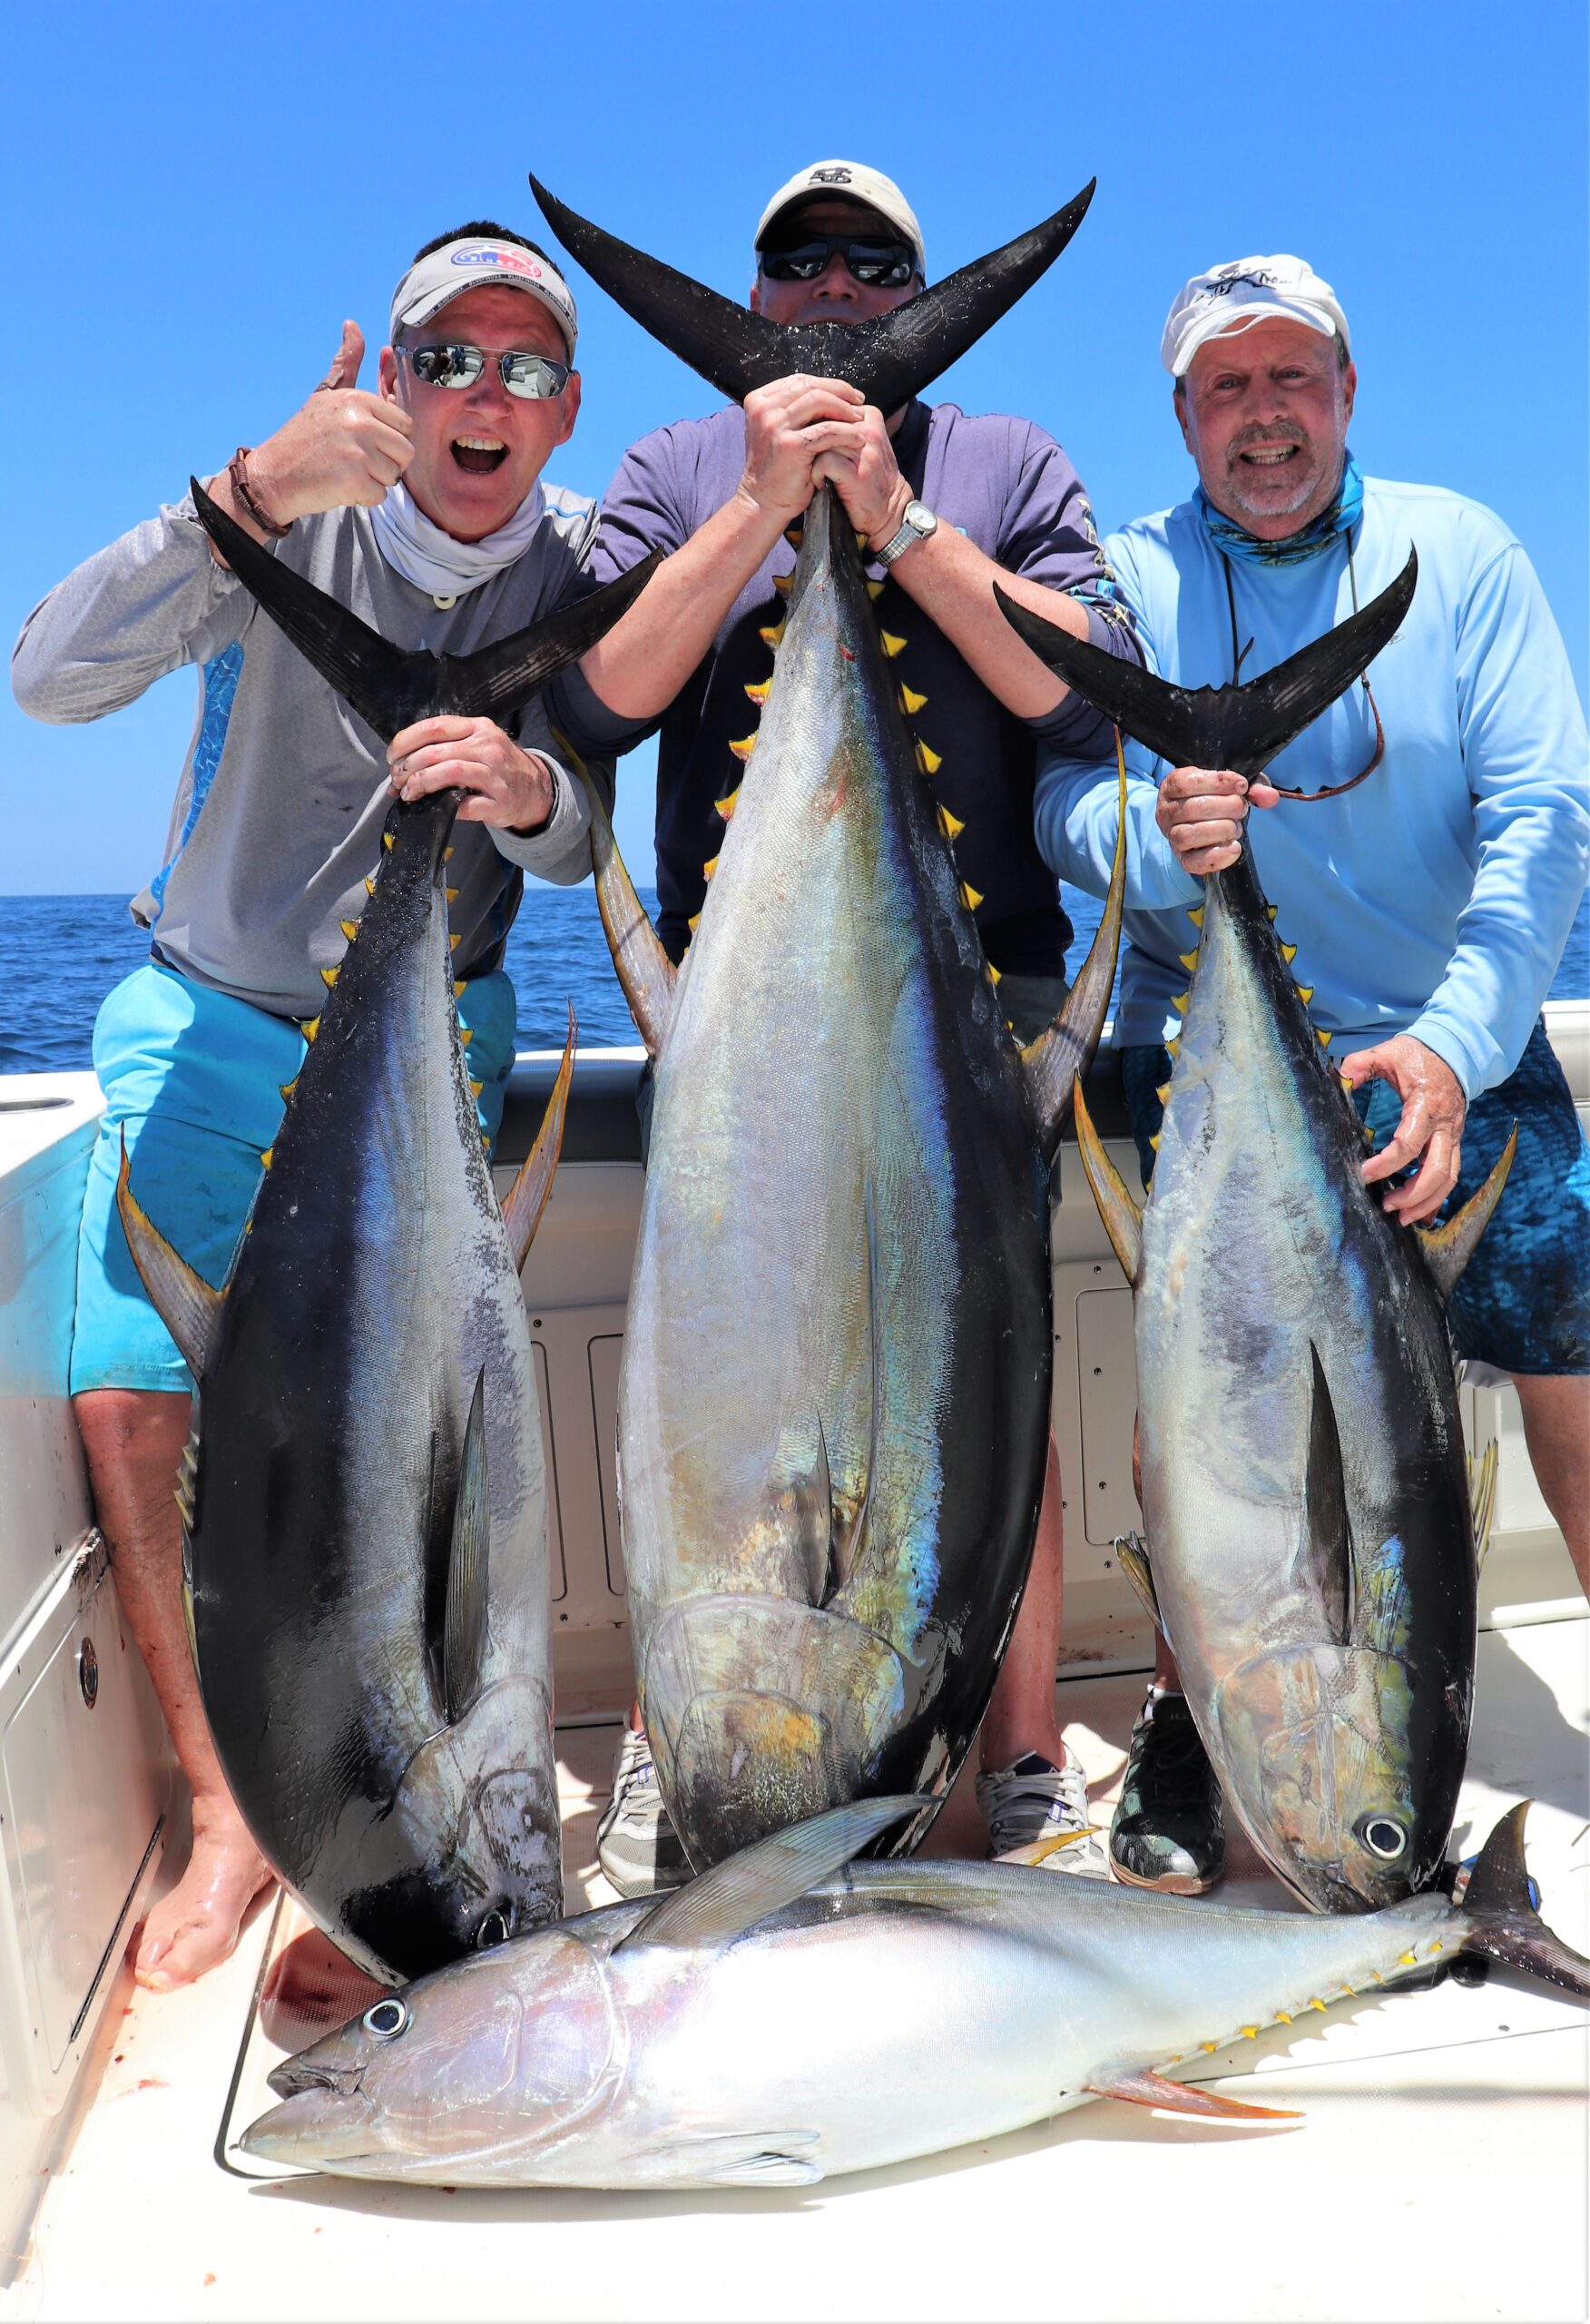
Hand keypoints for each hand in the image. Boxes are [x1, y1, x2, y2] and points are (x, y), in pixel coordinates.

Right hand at [245, 322, 413, 525]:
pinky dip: (362, 498)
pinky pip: (379, 496)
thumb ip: (346, 363)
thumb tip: (352, 324)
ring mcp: (357, 451)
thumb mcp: (326, 395)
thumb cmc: (304, 436)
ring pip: (394, 476)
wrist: (272, 475)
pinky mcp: (353, 480)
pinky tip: (339, 487)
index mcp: (358, 399)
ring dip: (373, 481)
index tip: (359, 441)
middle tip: (353, 461)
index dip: (387, 440)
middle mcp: (359, 421)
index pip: (404, 425)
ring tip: (344, 472)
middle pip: (405, 452)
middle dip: (385, 463)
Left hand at [389, 718, 553, 833]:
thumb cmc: (497, 766)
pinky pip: (464, 804)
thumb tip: (403, 759)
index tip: (392, 756)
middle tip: (398, 780)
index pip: (434, 727)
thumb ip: (447, 744)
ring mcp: (496, 775)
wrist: (534, 789)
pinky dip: (444, 806)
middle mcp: (488, 747)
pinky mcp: (499, 803)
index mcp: (479, 728)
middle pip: (435, 752)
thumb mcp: (478, 743)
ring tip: (409, 793)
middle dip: (408, 768)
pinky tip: (435, 807)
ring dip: (421, 784)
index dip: (406, 741)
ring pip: (448, 772)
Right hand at [734, 374, 869, 525]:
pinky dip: (846, 432)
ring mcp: (774, 425)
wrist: (763, 502)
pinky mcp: (789, 445)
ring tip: (860, 419)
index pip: (800, 381)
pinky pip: (826, 430)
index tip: (849, 394)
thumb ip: (792, 410)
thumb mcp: (778, 430)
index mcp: (758, 400)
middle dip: (841, 392)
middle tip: (860, 402)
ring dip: (845, 409)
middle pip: (811, 387)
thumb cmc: (777, 468)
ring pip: (819, 402)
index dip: (829, 384)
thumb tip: (827, 391)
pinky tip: (858, 438)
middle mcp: (762, 408)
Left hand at [814, 402, 908, 544]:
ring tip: (816, 472)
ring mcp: (865, 450)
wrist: (889, 510)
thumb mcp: (859, 443)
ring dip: (811, 457)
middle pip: (824, 420)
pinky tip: (820, 483)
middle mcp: (869, 430)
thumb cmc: (868, 476)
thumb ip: (841, 426)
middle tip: (808, 458)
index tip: (816, 444)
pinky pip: (824, 461)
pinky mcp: (858, 472)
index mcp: (870, 416)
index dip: (816, 424)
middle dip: (811, 439)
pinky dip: (816, 473)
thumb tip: (804, 412)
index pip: (829, 405)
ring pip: (822, 439)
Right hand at [1156, 765, 1279, 875]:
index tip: (1241, 786)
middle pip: (1192, 808)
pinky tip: (1234, 847)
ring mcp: (1172, 837)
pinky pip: (1194, 862)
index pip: (1188, 782)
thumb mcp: (1231, 783)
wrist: (1200, 821)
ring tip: (1236, 827)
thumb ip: (1253, 785)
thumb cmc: (1215, 797)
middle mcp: (1166, 811)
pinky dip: (1218, 855)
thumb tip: (1269, 796)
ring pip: (1189, 835)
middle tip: (1241, 808)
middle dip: (1226, 807)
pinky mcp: (1182, 858)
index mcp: (1172, 785)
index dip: (1218, 783)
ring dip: (1221, 830)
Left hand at [1339, 1034, 1465, 1224]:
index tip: (1364, 1174)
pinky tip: (1420, 1214)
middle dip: (1412, 1195)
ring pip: (1449, 1179)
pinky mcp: (1453, 1142)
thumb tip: (1340, 1078)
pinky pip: (1451, 1175)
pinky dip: (1437, 1197)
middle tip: (1385, 1207)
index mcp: (1425, 1106)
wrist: (1454, 1053)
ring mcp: (1452, 1136)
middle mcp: (1444, 1126)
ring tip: (1401, 1219)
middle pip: (1437, 1171)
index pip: (1409, 1144)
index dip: (1387, 1164)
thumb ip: (1361, 1064)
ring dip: (1427, 1202)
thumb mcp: (1387, 1053)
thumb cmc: (1416, 1055)